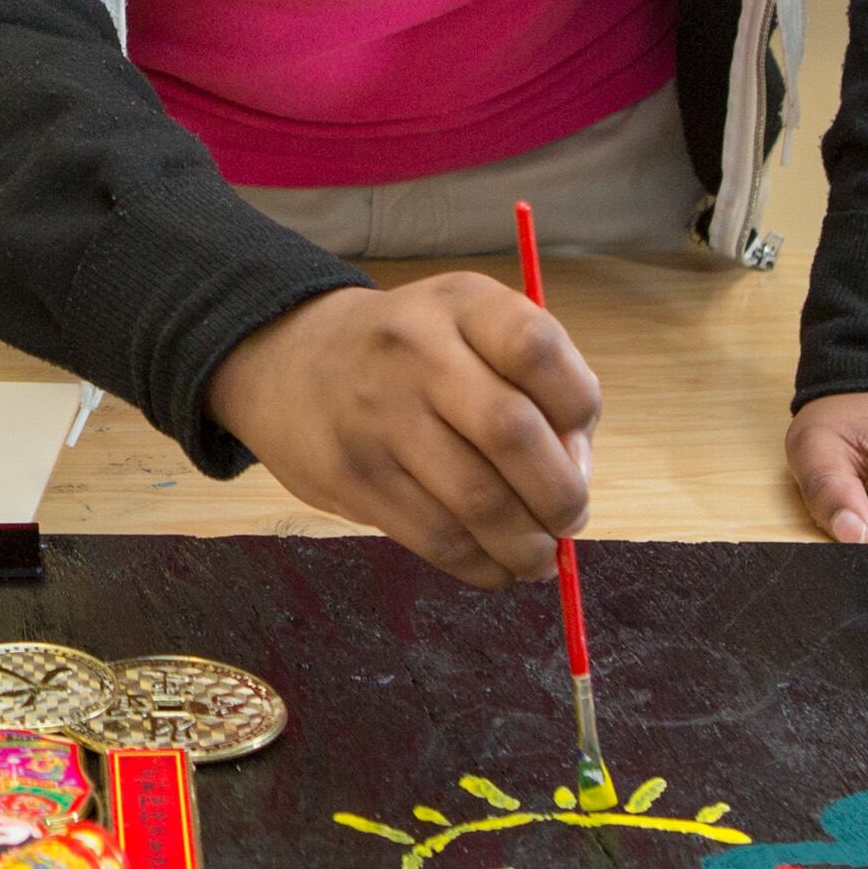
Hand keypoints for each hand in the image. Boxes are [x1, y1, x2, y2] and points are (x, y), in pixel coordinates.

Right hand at [206, 276, 600, 588]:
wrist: (290, 363)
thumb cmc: (414, 353)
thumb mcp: (472, 330)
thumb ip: (538, 386)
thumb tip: (576, 474)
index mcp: (460, 303)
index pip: (536, 347)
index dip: (577, 405)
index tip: (578, 440)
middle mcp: (414, 350)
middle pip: (510, 432)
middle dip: (560, 494)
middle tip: (570, 518)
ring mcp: (377, 416)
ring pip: (476, 502)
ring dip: (526, 545)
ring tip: (539, 554)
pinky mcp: (352, 477)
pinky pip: (436, 539)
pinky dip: (482, 566)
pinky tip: (496, 564)